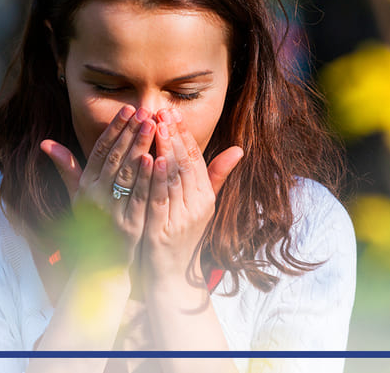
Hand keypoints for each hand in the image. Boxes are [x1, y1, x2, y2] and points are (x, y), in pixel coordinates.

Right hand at [41, 105, 156, 267]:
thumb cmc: (92, 223)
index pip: (99, 151)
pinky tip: (154, 159)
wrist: (101, 264)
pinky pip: (137, 197)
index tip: (127, 109)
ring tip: (153, 127)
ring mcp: (111, 212)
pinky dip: (145, 178)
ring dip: (139, 148)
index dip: (113, 129)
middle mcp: (94, 197)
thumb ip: (67, 168)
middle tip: (144, 111)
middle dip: (129, 133)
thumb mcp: (77, 195)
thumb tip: (45, 142)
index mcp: (84, 186)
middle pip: (113, 159)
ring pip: (125, 174)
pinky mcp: (128, 226)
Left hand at [141, 108, 242, 286]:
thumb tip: (239, 149)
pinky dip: (157, 179)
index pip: (196, 160)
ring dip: (165, 150)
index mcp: (205, 197)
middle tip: (162, 111)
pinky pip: (160, 200)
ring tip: (156, 127)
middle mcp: (197, 207)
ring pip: (174, 178)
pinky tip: (151, 160)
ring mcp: (181, 219)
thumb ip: (214, 177)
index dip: (185, 135)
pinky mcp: (164, 231)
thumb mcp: (200, 205)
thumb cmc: (181, 236)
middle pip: (186, 165)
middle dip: (174, 136)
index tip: (172, 112)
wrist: (171, 278)